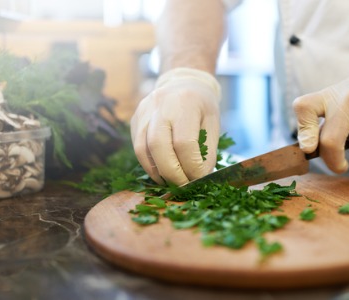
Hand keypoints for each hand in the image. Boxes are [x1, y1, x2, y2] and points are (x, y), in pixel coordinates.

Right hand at [130, 68, 220, 185]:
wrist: (183, 82)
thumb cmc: (202, 105)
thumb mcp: (213, 123)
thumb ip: (207, 150)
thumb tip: (199, 176)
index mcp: (185, 103)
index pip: (184, 142)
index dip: (191, 166)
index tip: (199, 178)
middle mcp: (160, 105)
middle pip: (158, 146)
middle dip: (172, 173)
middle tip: (184, 185)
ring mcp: (144, 112)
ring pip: (142, 149)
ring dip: (157, 172)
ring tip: (172, 182)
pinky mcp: (135, 120)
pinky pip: (138, 147)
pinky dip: (149, 164)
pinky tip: (162, 172)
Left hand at [293, 45, 348, 172]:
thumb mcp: (341, 98)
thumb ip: (327, 121)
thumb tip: (312, 149)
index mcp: (329, 96)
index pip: (304, 108)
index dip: (303, 131)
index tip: (308, 148)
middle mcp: (345, 101)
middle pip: (329, 141)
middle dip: (333, 162)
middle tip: (340, 166)